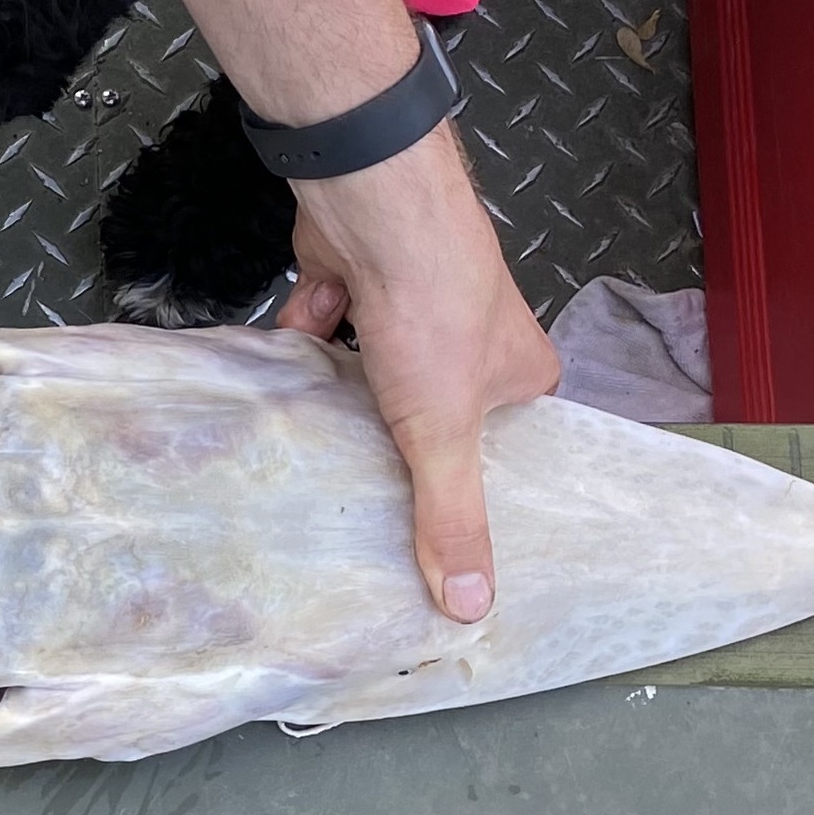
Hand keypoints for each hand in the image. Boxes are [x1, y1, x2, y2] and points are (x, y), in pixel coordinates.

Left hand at [272, 124, 560, 623]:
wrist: (373, 209)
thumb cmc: (433, 308)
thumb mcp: (445, 432)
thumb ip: (451, 515)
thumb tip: (470, 605)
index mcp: (525, 375)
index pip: (504, 449)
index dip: (465, 486)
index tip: (428, 530)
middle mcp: (476, 339)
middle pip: (429, 416)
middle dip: (392, 445)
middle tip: (358, 498)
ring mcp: (412, 307)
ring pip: (370, 377)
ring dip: (342, 396)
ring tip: (315, 444)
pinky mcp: (355, 282)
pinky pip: (324, 332)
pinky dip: (306, 343)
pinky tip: (289, 364)